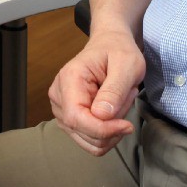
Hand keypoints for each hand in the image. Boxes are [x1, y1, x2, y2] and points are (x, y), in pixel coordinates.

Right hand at [48, 32, 145, 155]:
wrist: (109, 45)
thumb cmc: (118, 51)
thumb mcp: (127, 65)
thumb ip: (114, 90)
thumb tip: (101, 116)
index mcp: (69, 79)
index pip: (76, 118)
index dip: (102, 129)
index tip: (127, 125)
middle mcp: (59, 96)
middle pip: (83, 132)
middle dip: (112, 126)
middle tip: (126, 99)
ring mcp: (62, 109)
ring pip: (89, 141)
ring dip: (111, 129)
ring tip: (119, 101)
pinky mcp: (70, 119)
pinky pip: (91, 140)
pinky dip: (108, 132)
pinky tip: (113, 111)